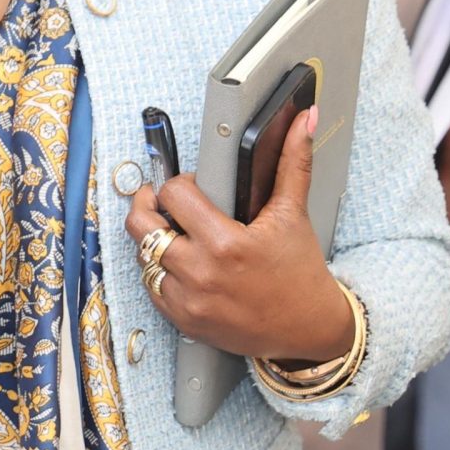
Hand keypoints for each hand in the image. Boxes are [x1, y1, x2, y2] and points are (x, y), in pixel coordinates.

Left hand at [124, 108, 351, 361]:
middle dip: (148, 206)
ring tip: (177, 235)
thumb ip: (293, 162)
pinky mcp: (184, 321)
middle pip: (140, 225)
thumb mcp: (294, 215)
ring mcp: (189, 300)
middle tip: (161, 203)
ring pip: (142, 256)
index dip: (181, 183)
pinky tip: (182, 265)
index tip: (194, 188)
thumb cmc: (301, 273)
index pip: (172, 193)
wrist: (309, 330)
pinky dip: (160, 272)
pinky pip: (150, 287)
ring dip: (154, 241)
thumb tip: (303, 119)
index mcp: (225, 243)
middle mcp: (201, 273)